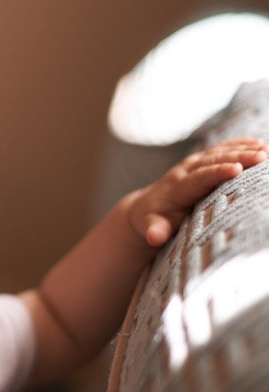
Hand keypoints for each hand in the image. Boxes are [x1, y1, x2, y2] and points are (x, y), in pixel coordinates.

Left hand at [125, 137, 268, 246]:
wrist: (146, 206)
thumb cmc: (153, 220)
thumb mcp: (151, 226)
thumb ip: (155, 230)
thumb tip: (153, 237)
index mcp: (176, 188)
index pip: (199, 178)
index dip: (217, 172)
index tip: (237, 169)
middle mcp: (185, 171)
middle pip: (213, 161)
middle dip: (237, 157)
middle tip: (262, 157)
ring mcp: (193, 163)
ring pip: (219, 152)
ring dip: (243, 149)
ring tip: (266, 150)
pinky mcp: (201, 161)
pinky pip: (221, 149)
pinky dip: (239, 145)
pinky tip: (259, 143)